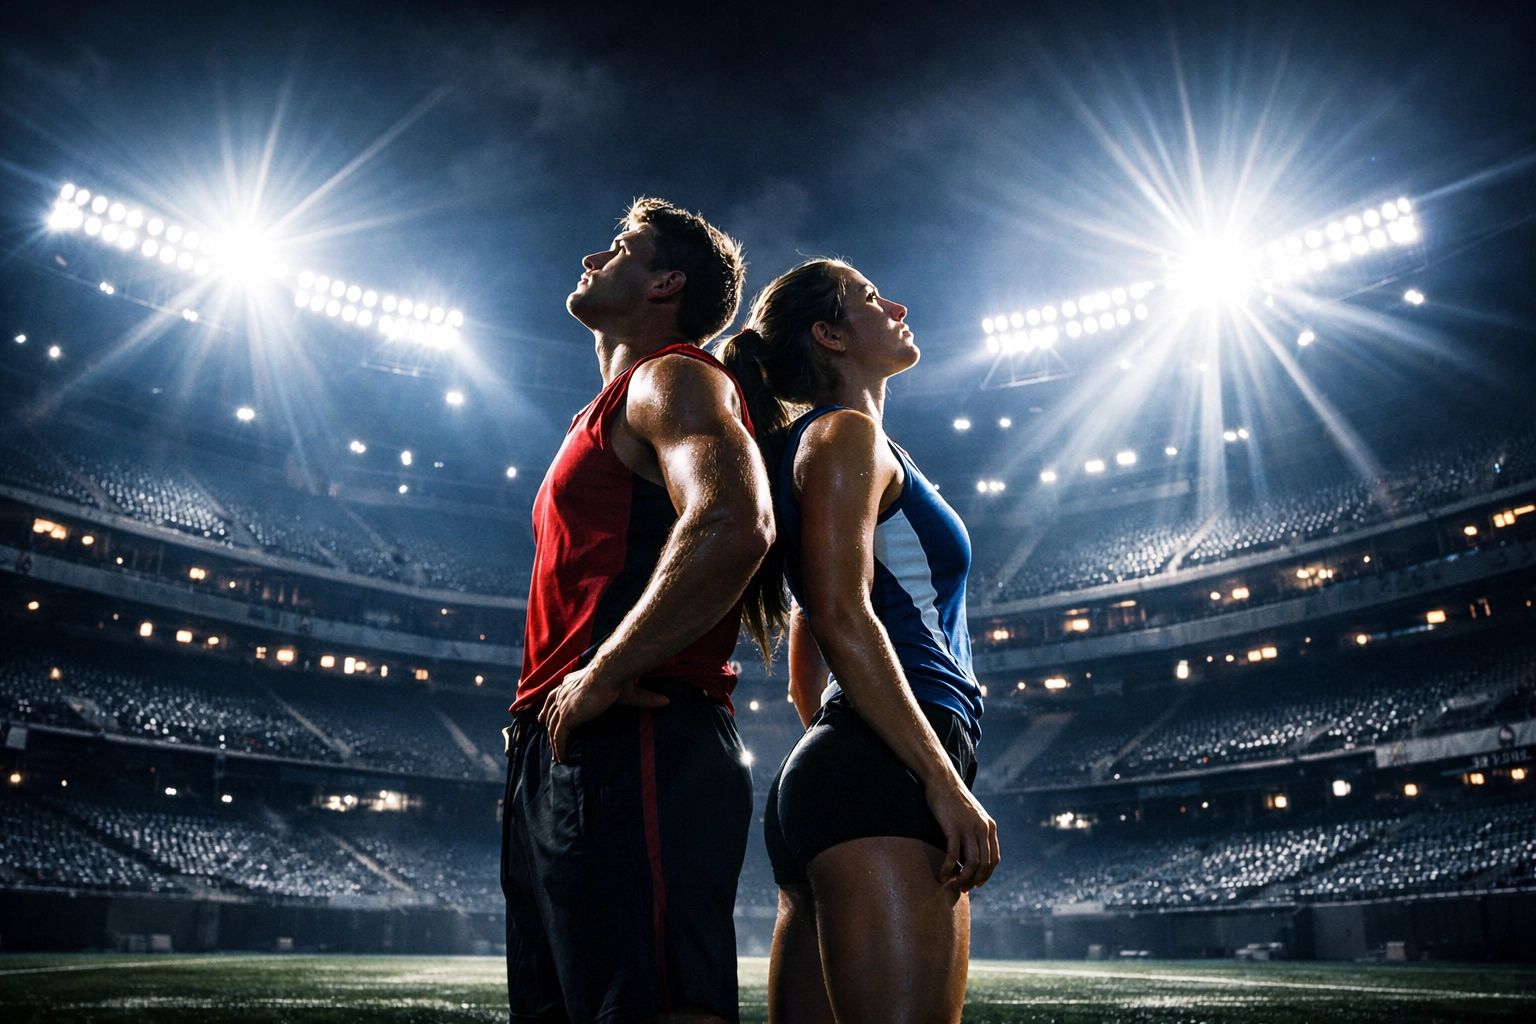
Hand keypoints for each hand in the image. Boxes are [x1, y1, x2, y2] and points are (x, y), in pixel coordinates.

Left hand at [537, 664, 669, 761]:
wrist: (610, 674)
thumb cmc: (618, 678)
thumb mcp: (629, 691)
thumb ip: (645, 697)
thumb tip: (666, 701)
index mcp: (572, 683)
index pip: (556, 696)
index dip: (550, 707)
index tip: (546, 716)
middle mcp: (563, 693)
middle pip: (550, 711)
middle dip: (547, 724)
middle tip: (548, 737)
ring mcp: (563, 706)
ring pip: (553, 727)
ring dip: (553, 742)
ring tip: (557, 755)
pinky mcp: (566, 717)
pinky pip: (559, 737)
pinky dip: (559, 748)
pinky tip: (560, 758)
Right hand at [925, 776, 999, 892]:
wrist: (942, 779)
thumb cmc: (953, 799)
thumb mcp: (972, 815)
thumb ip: (976, 832)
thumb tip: (971, 855)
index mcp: (990, 826)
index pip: (994, 859)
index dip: (986, 875)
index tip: (976, 884)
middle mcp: (983, 828)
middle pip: (985, 864)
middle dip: (974, 880)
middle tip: (962, 889)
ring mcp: (969, 827)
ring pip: (972, 863)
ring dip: (963, 879)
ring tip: (952, 885)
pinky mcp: (953, 827)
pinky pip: (954, 855)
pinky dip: (948, 869)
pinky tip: (941, 876)